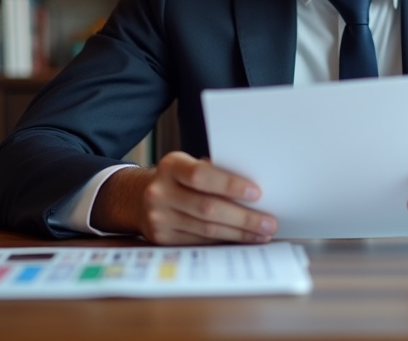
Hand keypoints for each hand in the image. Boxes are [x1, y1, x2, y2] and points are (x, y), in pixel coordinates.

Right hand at [91, 151, 276, 244]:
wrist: (139, 198)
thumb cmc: (177, 179)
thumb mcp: (189, 166)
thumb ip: (214, 173)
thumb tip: (254, 190)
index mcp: (170, 166)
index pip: (201, 175)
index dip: (230, 184)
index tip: (257, 193)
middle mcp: (160, 192)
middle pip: (207, 208)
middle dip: (243, 218)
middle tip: (268, 222)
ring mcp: (158, 218)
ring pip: (206, 230)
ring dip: (239, 234)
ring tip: (262, 234)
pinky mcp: (161, 239)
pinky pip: (199, 243)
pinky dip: (224, 243)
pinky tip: (241, 241)